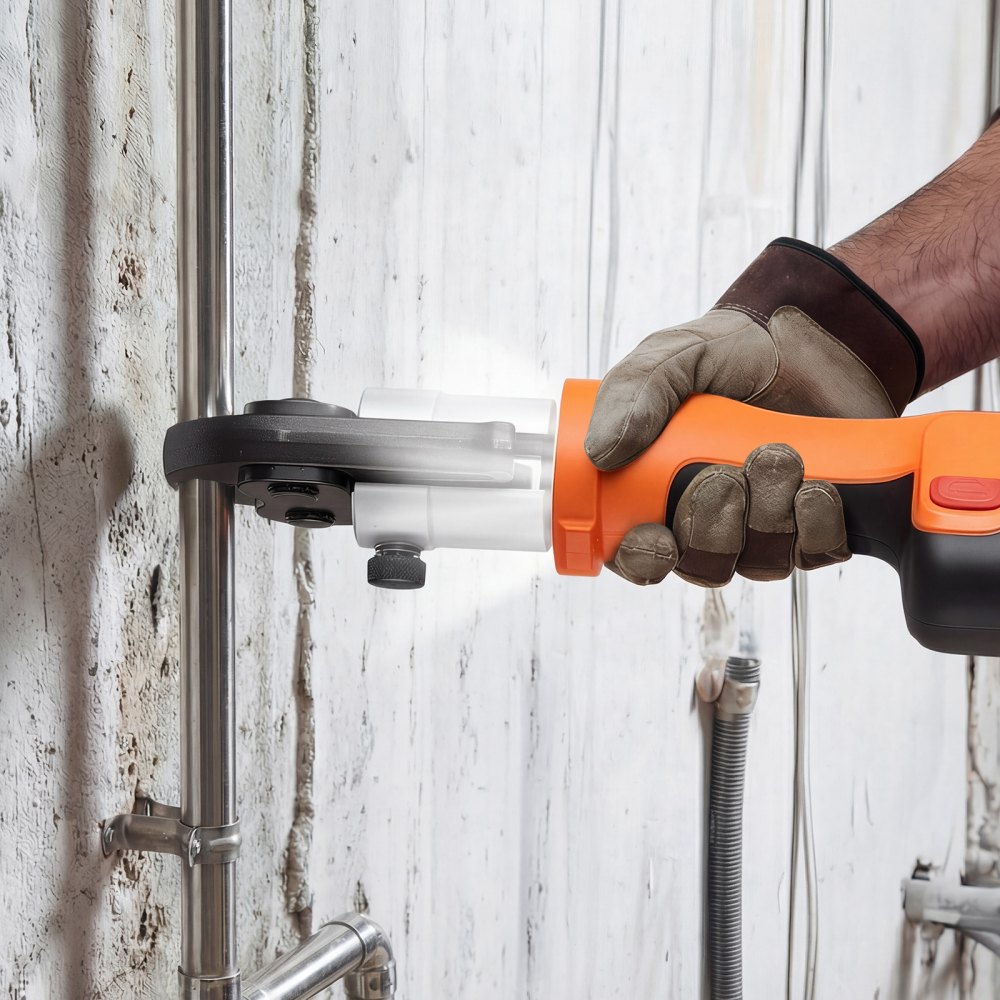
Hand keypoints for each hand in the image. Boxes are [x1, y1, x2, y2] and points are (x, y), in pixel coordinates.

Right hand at [584, 238, 923, 585]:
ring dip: (768, 515)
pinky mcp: (818, 525)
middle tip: (725, 475)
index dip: (643, 559)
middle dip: (713, 523)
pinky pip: (816, 551)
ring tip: (779, 457)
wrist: (812, 337)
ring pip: (760, 562)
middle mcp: (709, 517)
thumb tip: (602, 451)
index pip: (636, 552)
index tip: (658, 540)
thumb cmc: (735, 352)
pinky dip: (815, 524)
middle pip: (702, 564)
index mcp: (658, 490)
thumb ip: (634, 392)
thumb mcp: (672, 356)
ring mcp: (765, 526)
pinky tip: (815, 486)